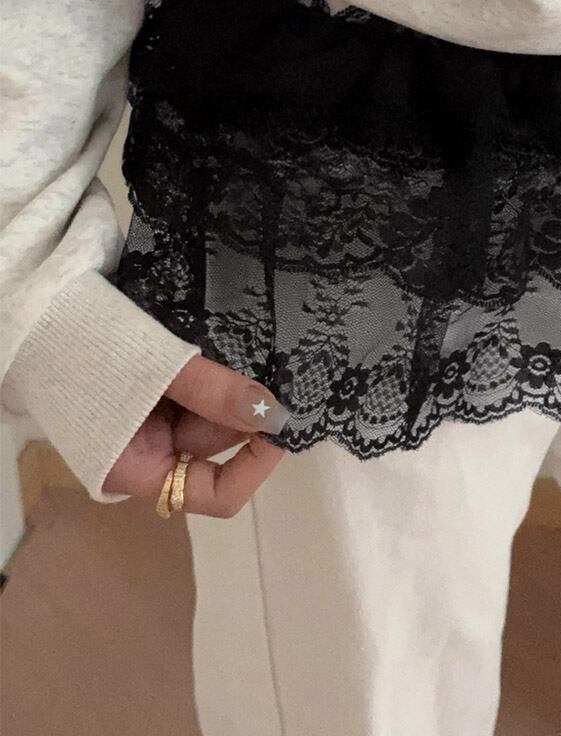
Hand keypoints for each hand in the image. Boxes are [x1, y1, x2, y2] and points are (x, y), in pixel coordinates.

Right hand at [101, 357, 288, 516]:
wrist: (37, 309)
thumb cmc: (85, 348)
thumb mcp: (156, 370)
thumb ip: (216, 395)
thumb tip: (277, 415)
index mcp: (138, 470)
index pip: (215, 494)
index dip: (255, 464)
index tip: (281, 420)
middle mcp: (148, 453)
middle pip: (216, 443)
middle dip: (244, 409)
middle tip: (274, 364)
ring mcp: (149, 419)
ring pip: (211, 410)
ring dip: (230, 384)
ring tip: (248, 347)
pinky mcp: (152, 389)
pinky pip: (196, 388)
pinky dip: (214, 371)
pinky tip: (229, 347)